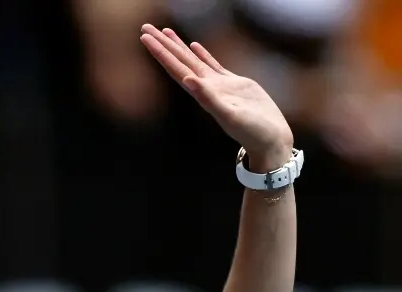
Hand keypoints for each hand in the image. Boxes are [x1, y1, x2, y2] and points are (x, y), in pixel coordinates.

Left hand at [140, 24, 293, 166]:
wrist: (269, 141)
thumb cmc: (252, 133)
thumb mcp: (230, 115)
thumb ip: (209, 99)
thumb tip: (188, 81)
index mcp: (202, 94)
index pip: (176, 68)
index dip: (160, 53)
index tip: (145, 37)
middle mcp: (206, 88)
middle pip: (180, 60)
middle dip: (163, 44)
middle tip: (146, 27)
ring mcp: (219, 85)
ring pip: (193, 60)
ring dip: (178, 46)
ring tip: (165, 31)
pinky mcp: (233, 84)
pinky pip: (212, 65)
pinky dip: (202, 54)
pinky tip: (194, 46)